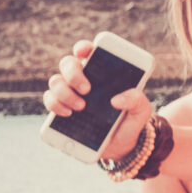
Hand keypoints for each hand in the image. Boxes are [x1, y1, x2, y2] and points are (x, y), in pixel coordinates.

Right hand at [45, 38, 152, 161]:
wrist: (122, 144)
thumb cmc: (131, 119)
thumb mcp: (141, 108)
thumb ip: (136, 99)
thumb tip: (117, 99)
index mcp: (102, 71)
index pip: (89, 51)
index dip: (83, 47)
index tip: (83, 52)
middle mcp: (83, 78)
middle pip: (67, 64)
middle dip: (73, 74)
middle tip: (87, 90)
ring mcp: (70, 93)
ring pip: (55, 81)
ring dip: (64, 92)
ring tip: (81, 107)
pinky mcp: (62, 109)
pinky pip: (50, 100)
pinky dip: (55, 105)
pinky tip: (67, 114)